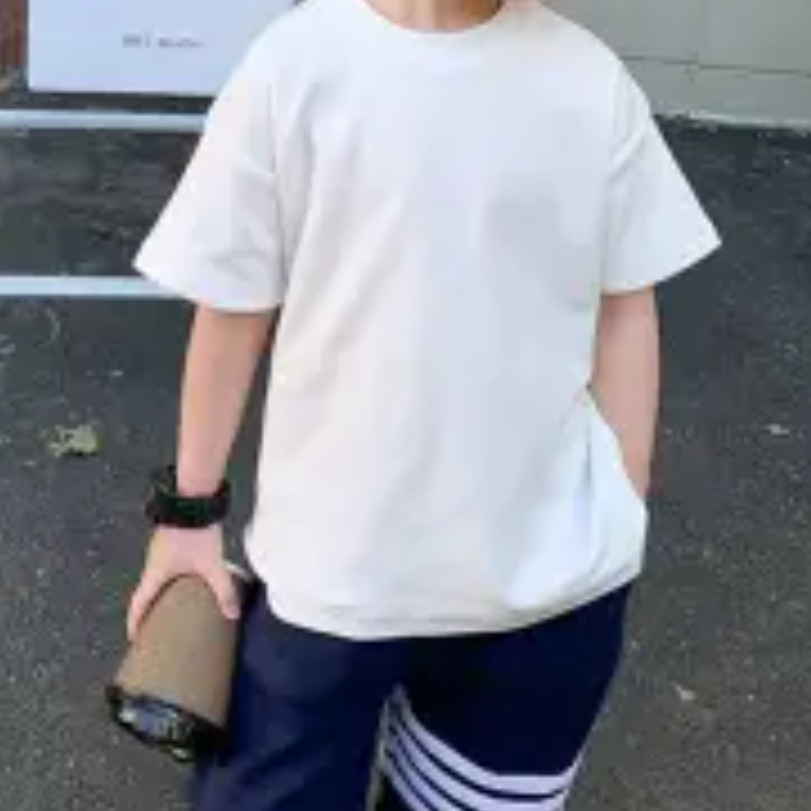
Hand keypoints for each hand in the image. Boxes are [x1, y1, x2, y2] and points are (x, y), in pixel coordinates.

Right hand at [127, 524, 239, 641]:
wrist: (193, 498)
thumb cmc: (196, 532)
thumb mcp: (212, 565)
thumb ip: (223, 590)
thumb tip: (232, 614)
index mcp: (155, 573)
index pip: (138, 603)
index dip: (134, 622)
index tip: (134, 637)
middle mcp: (153, 561)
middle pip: (145, 590)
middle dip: (149, 609)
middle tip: (156, 625)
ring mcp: (160, 548)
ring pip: (156, 576)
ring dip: (160, 591)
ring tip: (172, 604)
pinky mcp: (171, 538)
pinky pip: (166, 564)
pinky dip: (171, 577)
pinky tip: (187, 577)